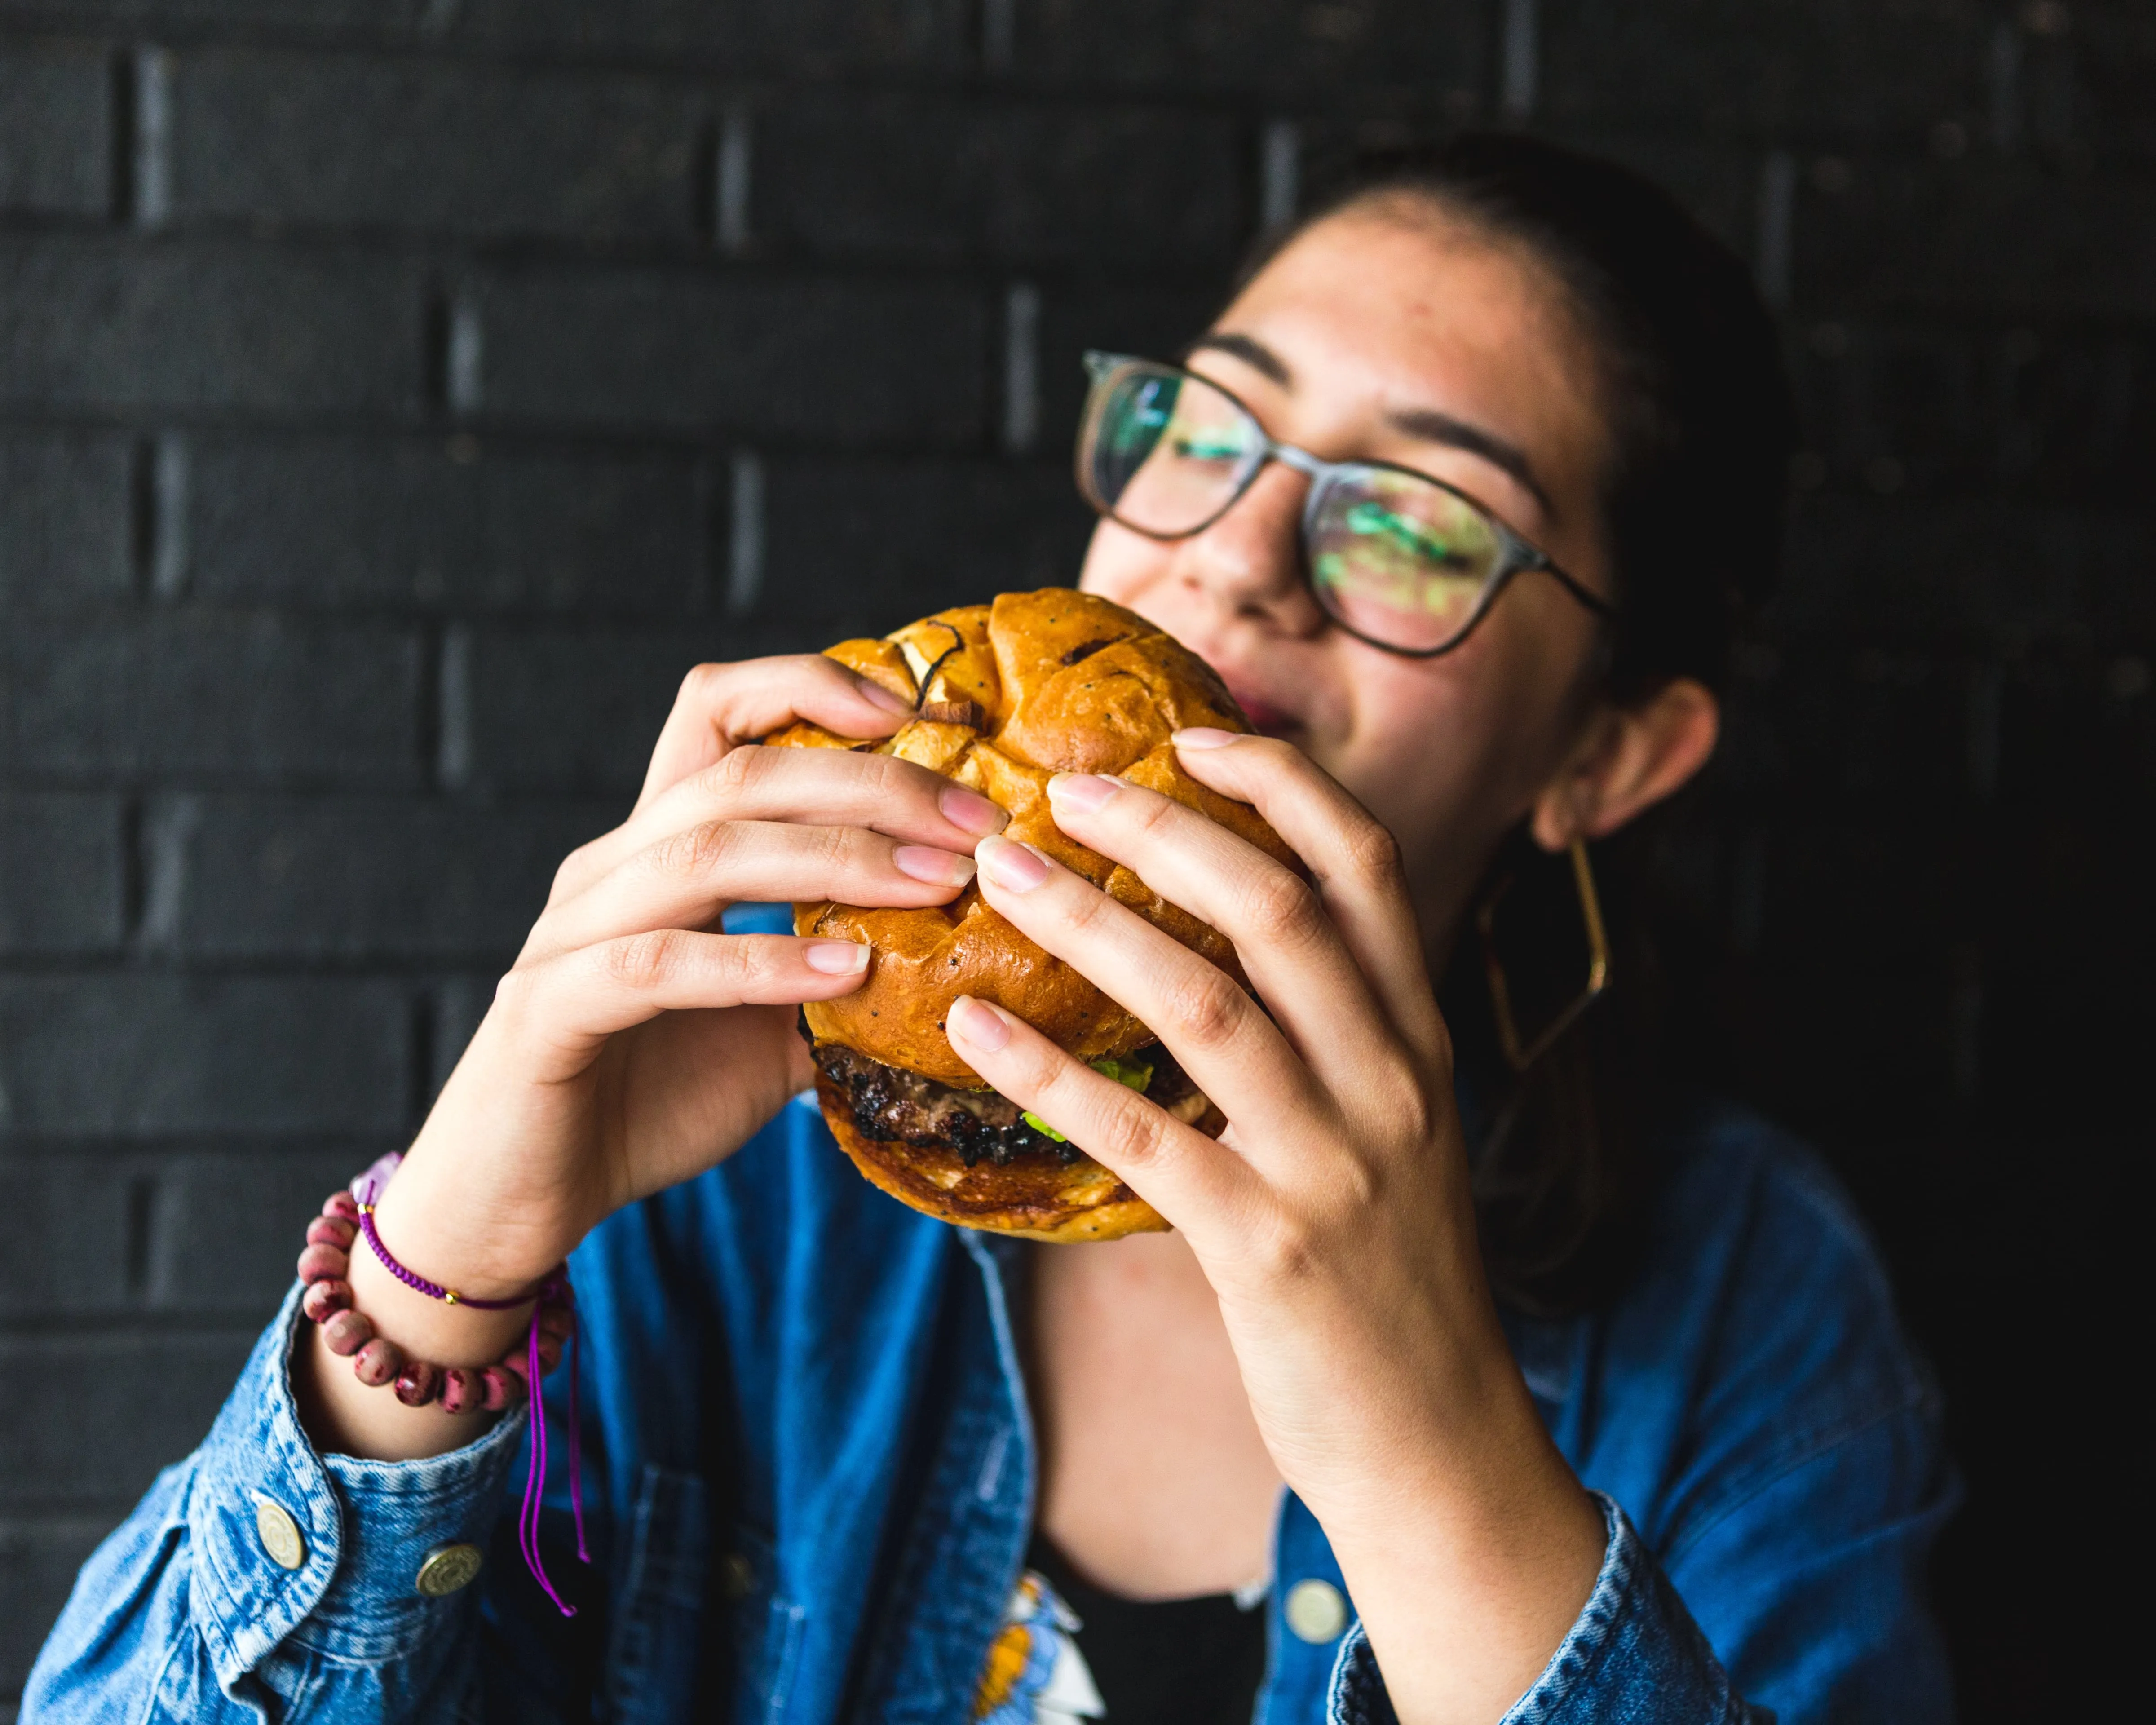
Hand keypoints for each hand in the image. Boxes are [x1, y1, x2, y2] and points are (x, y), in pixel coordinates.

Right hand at [300, 653, 1005, 1458]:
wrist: (516, 1205)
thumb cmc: (646, 1103)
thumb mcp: (771, 1034)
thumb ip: (841, 985)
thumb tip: (963, 965)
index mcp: (658, 850)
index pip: (720, 714)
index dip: (813, 687)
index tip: (920, 715)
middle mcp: (611, 869)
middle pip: (741, 772)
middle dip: (871, 783)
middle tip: (975, 822)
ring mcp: (572, 934)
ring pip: (704, 850)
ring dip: (834, 858)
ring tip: (933, 883)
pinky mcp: (549, 1011)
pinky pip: (658, 965)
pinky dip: (757, 963)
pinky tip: (844, 972)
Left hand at [943, 729, 1604, 1724]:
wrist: (1440, 1438)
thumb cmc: (1392, 1275)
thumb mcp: (1391, 1130)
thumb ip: (1333, 1036)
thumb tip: (1223, 949)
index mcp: (1418, 1036)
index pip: (1364, 865)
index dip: (1277, 785)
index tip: (1189, 737)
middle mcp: (1391, 1078)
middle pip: (1280, 906)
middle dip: (1168, 828)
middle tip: (1062, 788)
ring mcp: (1336, 1161)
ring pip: (1209, 1003)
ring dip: (1095, 925)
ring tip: (1002, 874)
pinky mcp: (1271, 1249)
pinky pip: (1146, 1138)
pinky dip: (1055, 1072)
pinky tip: (978, 1029)